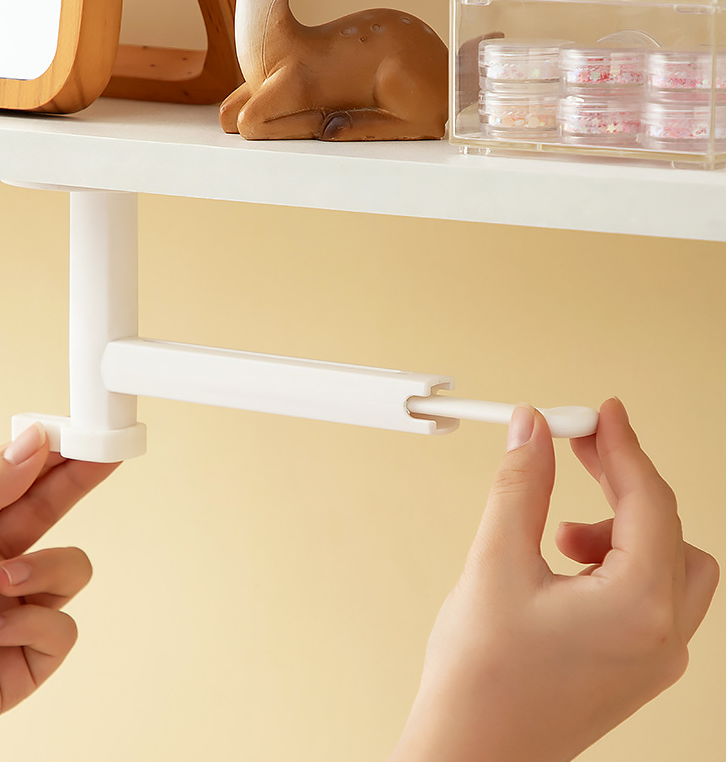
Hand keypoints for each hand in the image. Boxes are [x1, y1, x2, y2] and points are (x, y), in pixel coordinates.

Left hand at [0, 424, 118, 749]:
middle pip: (53, 512)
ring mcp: (14, 612)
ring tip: (5, 582)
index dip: (55, 456)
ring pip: (71, 571)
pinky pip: (61, 630)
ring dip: (45, 571)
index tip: (83, 433)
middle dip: (79, 483)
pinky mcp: (25, 661)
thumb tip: (32, 441)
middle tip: (106, 457)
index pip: (22, 482)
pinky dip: (30, 627)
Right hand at [390, 398, 718, 761]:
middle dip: (623, 481)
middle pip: (668, 528)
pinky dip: (618, 561)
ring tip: (560, 532)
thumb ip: (522, 485)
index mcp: (638, 607)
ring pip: (668, 562)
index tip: (602, 412)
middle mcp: (662, 635)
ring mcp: (654, 656)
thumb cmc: (481, 677)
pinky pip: (652, 593)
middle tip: (579, 446)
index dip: (624, 446)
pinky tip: (567, 565)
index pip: (648, 502)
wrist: (471, 752)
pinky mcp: (636, 666)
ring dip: (621, 526)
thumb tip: (534, 431)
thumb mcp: (495, 562)